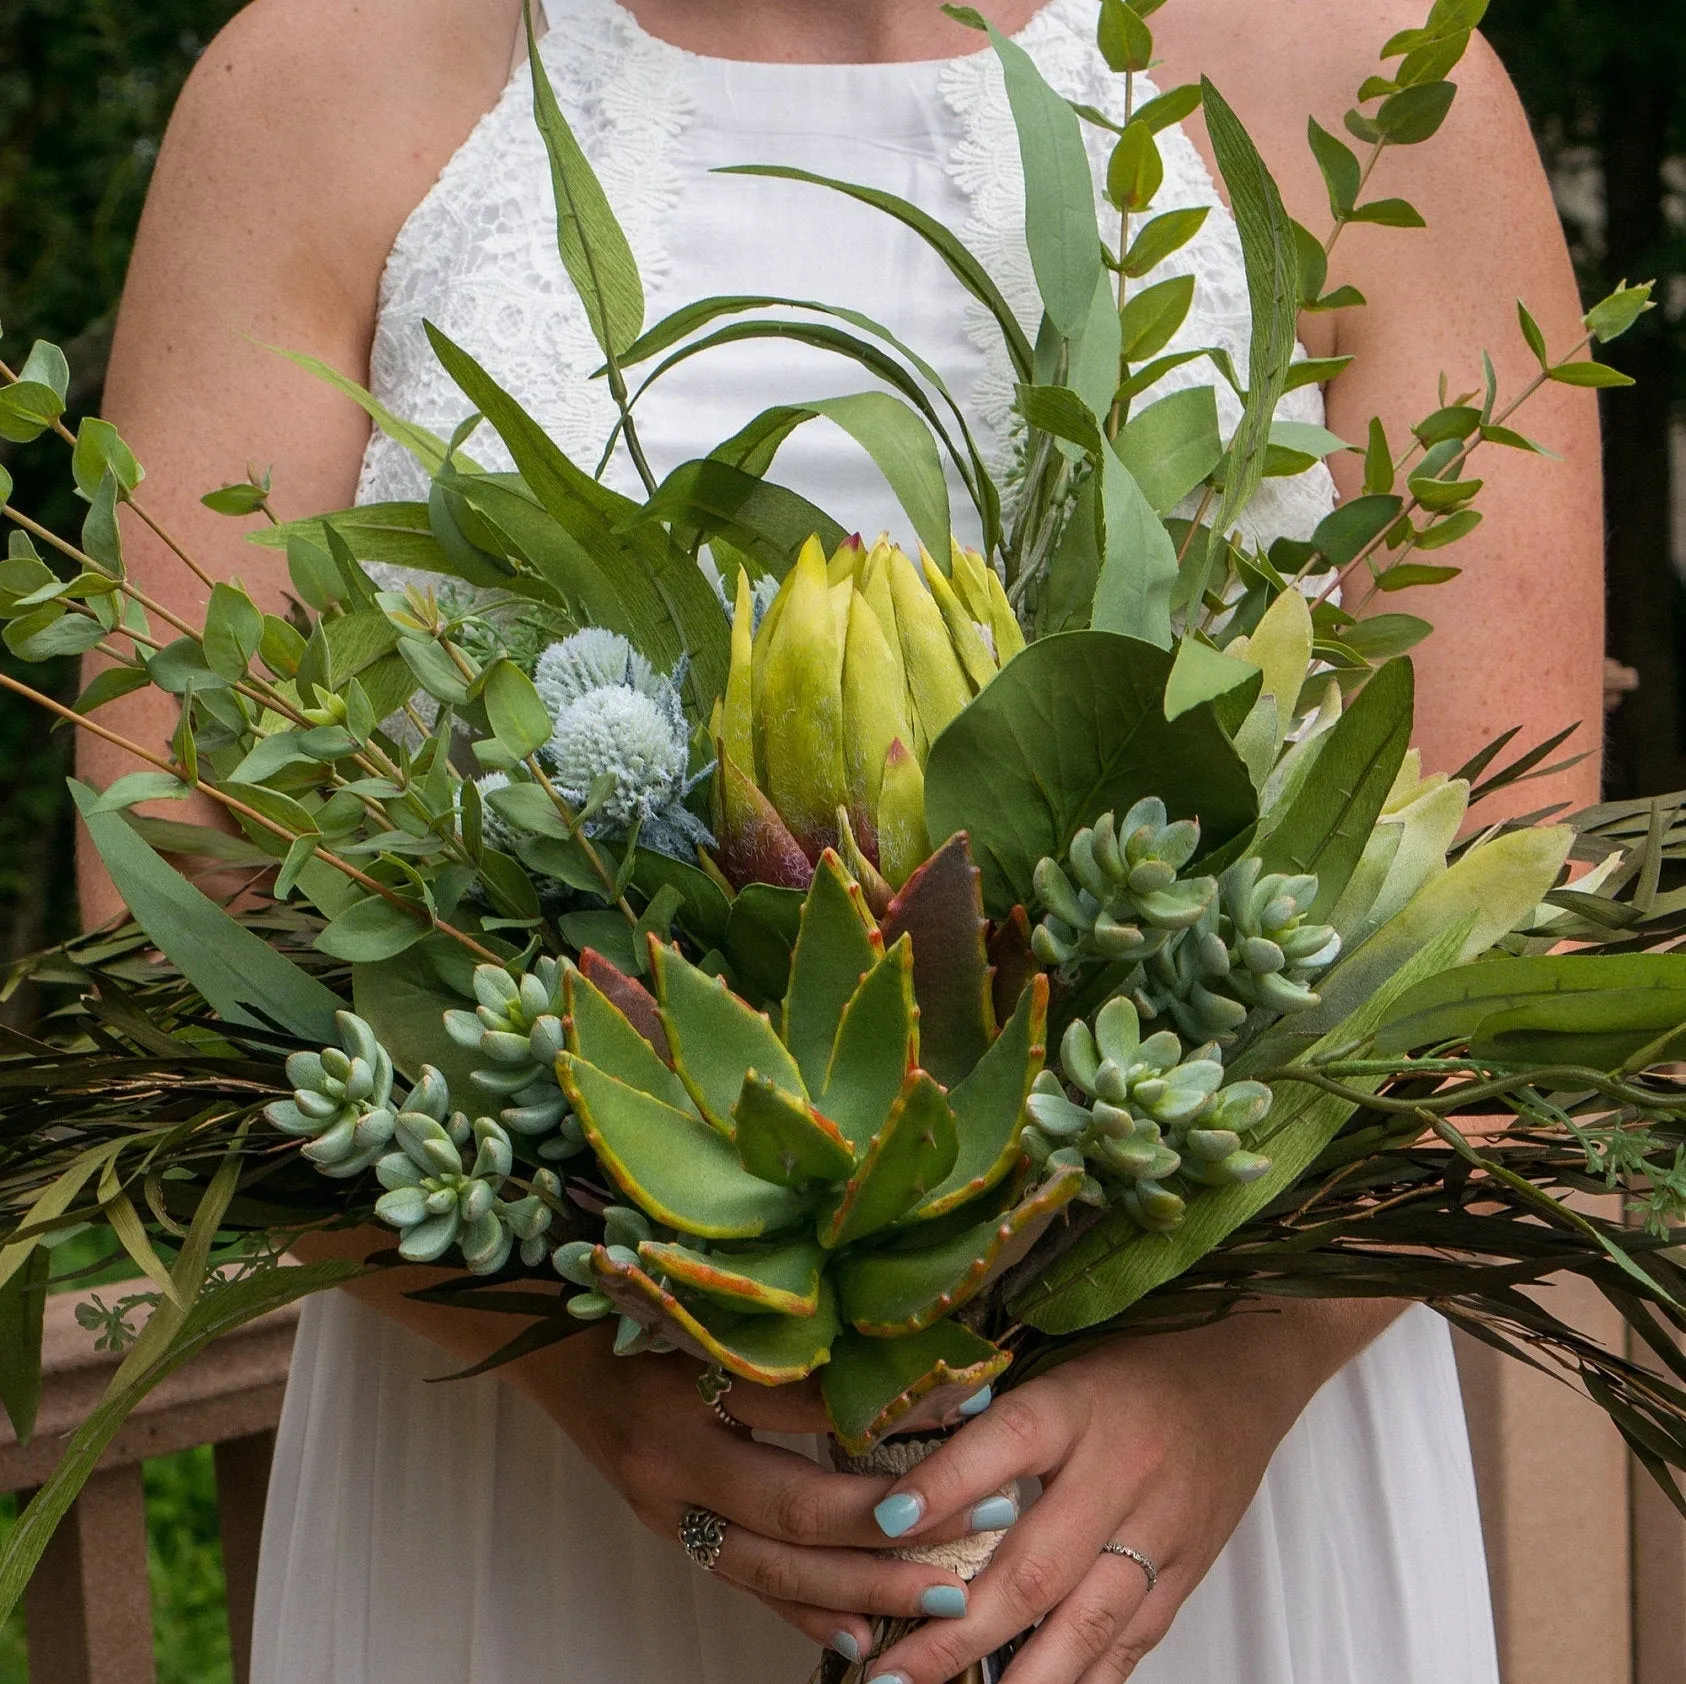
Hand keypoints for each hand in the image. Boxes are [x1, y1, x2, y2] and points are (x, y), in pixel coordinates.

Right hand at [514, 1326, 996, 1661]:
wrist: (556, 1350)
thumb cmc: (646, 1314)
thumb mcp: (713, 1308)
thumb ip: (794, 1336)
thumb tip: (904, 1353)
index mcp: (691, 1378)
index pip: (811, 1402)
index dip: (894, 1407)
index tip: (975, 1406)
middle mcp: (676, 1454)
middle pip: (797, 1507)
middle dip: (897, 1524)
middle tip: (984, 1518)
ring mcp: (668, 1508)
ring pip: (775, 1567)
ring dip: (865, 1586)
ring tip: (945, 1597)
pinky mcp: (671, 1535)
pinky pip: (745, 1586)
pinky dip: (805, 1615)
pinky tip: (862, 1635)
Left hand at [859, 1303, 1398, 1682]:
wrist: (1244, 1367)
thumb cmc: (1133, 1362)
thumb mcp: (1061, 1362)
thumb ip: (992, 1417)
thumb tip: (901, 1471)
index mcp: (1081, 1402)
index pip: (1008, 1441)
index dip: (945, 1484)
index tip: (884, 1525)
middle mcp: (1123, 1471)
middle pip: (1040, 1564)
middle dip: (960, 1627)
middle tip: (894, 1667)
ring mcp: (1161, 1533)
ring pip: (1085, 1624)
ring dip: (1014, 1678)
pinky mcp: (1187, 1575)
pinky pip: (1128, 1646)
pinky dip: (1079, 1682)